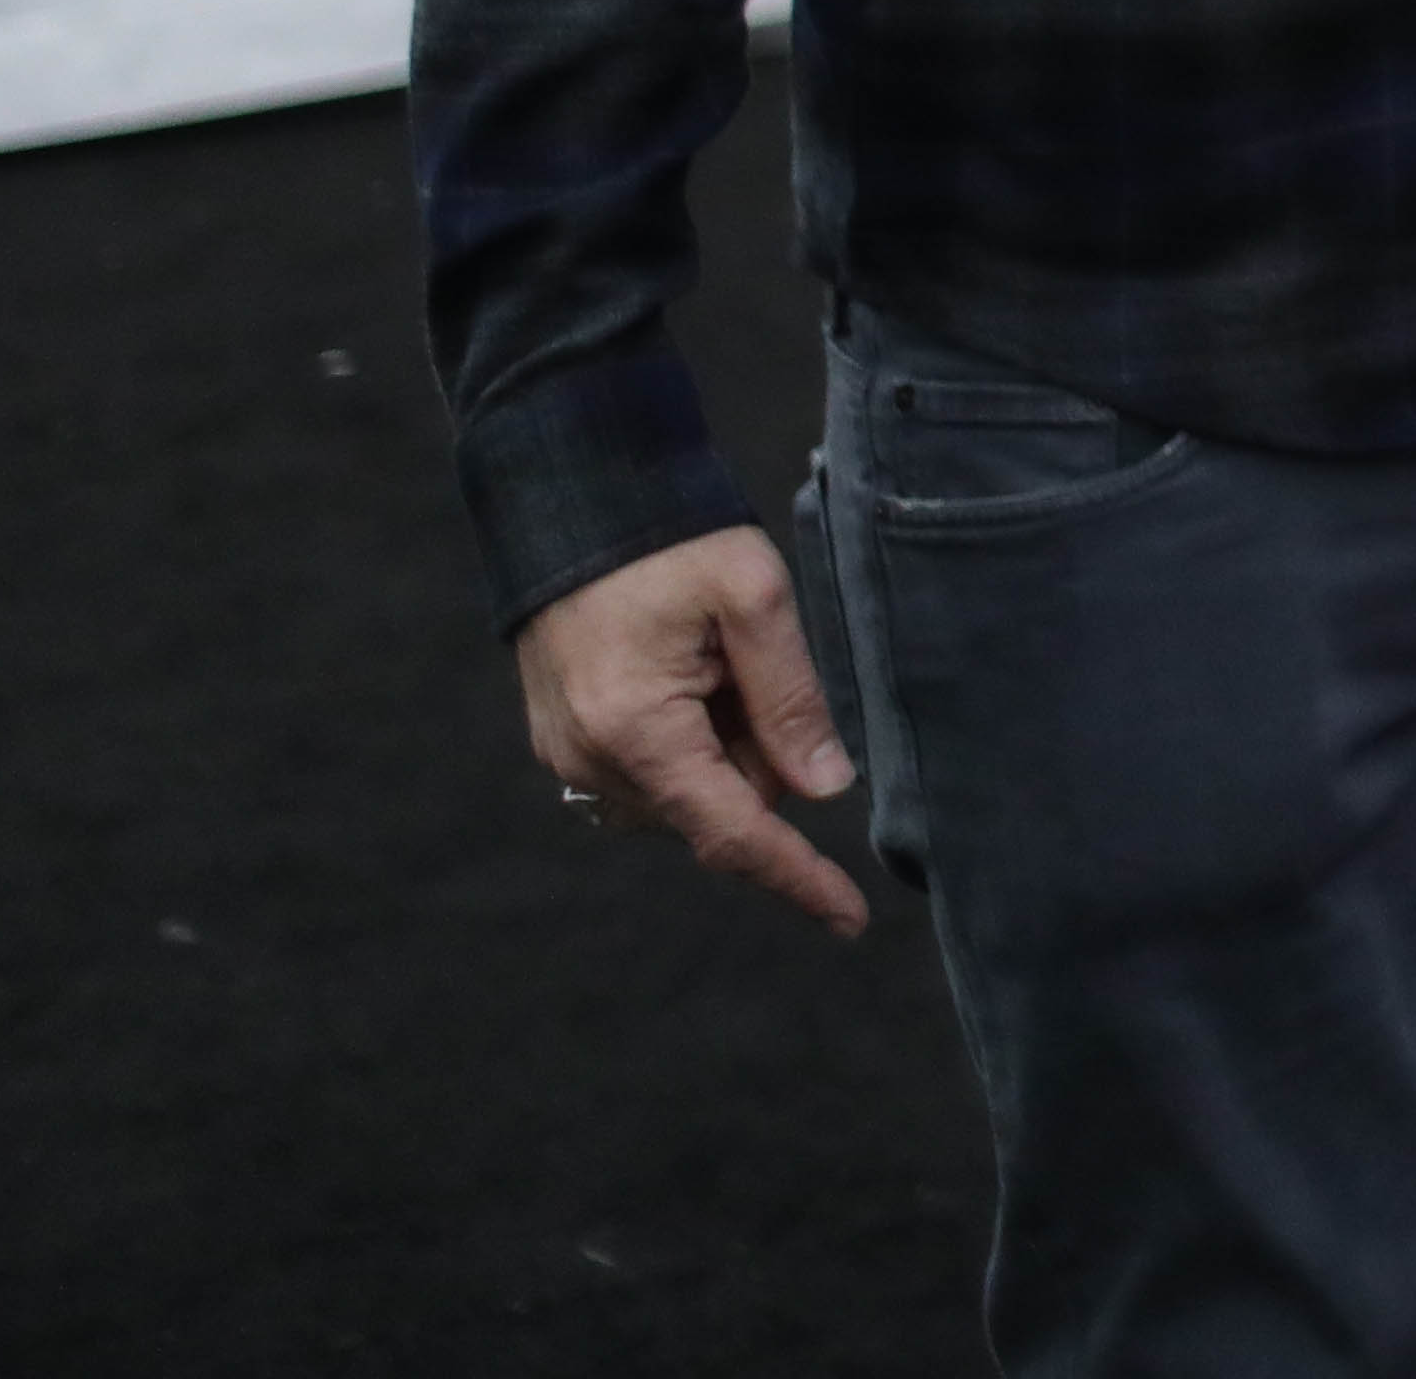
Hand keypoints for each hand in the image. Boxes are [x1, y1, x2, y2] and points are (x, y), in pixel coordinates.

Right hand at [512, 527, 865, 936]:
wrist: (574, 496)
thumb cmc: (669, 539)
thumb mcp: (755, 600)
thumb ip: (792, 701)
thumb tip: (825, 792)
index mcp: (638, 732)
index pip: (733, 833)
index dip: (798, 877)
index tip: (850, 919)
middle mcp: (591, 760)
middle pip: (718, 805)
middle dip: (760, 754)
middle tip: (749, 659)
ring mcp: (569, 753)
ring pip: (688, 790)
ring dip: (721, 743)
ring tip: (709, 654)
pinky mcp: (564, 738)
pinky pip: (651, 769)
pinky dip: (688, 735)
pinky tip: (686, 668)